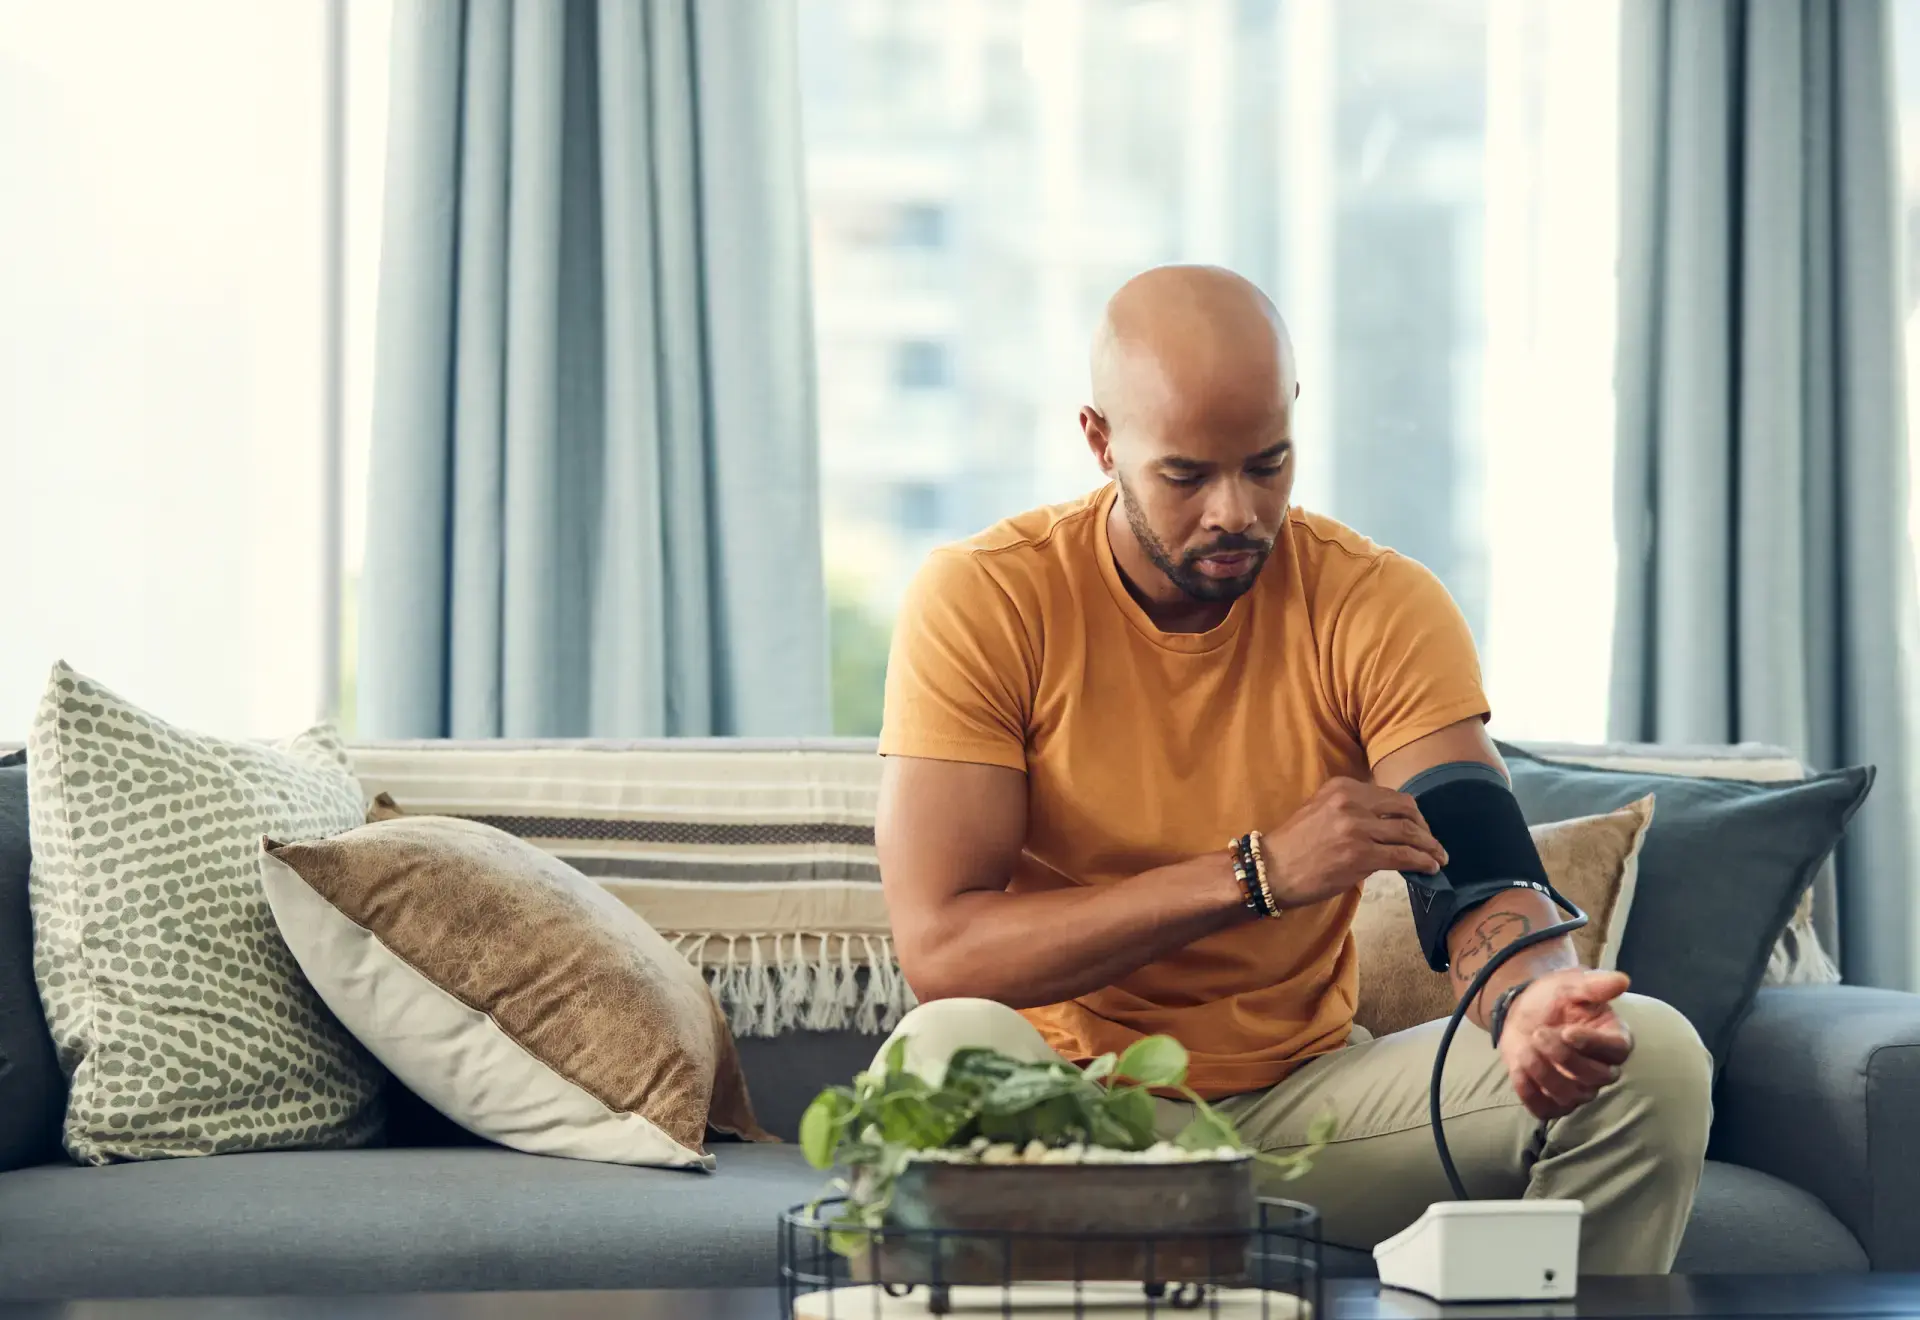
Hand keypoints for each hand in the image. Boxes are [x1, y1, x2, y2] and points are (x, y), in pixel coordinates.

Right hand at [1259, 778, 1448, 909]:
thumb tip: (1387, 824)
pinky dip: (1423, 862)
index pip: (1389, 795)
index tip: (1419, 827)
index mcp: (1342, 787)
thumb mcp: (1321, 811)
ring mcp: (1357, 828)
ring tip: (1439, 858)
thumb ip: (1352, 809)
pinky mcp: (1361, 855)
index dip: (1411, 813)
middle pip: (1406, 809)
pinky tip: (1430, 868)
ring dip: (1430, 847)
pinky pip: (1403, 856)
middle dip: (1425, 827)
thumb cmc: (1294, 846)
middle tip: (1431, 843)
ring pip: (1409, 833)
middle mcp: (1351, 802)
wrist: (1271, 870)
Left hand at [1498, 969, 1634, 1119]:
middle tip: (1538, 1033)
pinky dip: (1529, 1093)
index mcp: (1613, 1038)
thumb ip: (1593, 985)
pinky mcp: (1553, 1101)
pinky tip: (1517, 1069)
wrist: (1523, 1012)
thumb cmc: (1554, 998)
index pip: (1617, 1050)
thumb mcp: (1570, 984)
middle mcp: (1601, 1069)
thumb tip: (1622, 980)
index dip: (1593, 1044)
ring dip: (1543, 1073)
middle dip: (1563, 1057)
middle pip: (1596, 1077)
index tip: (1567, 1031)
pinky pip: (1546, 1111)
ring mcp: (1578, 1089)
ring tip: (1524, 1047)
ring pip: (1571, 1096)